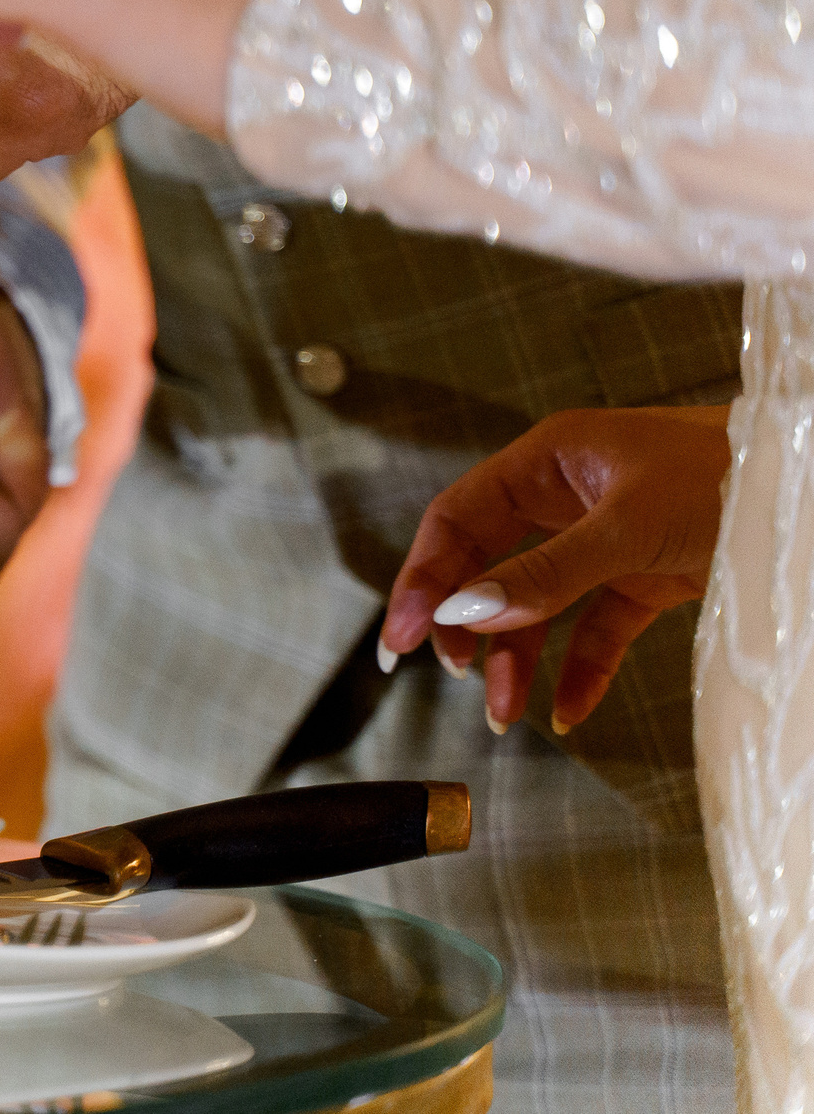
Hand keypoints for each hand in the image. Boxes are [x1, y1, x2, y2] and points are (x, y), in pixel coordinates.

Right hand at [380, 406, 730, 733]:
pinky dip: (579, 670)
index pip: (459, 520)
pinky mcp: (646, 576)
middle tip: (453, 675)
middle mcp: (569, 496)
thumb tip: (466, 613)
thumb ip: (546, 573)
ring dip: (518, 659)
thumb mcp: (629, 527)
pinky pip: (595, 629)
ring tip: (507, 715)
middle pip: (490, 565)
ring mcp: (606, 539)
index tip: (401, 637)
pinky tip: (568, 712)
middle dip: (467, 625)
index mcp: (549, 460)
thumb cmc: (731, 478)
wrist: (812, 490)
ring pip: (537, 604)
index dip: (424, 578)